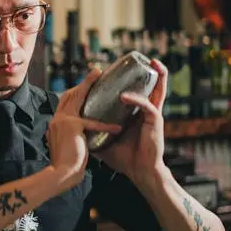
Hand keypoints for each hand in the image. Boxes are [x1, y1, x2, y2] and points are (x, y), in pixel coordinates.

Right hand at [48, 69, 121, 190]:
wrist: (60, 173)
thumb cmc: (66, 164)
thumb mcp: (66, 145)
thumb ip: (71, 135)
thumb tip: (80, 135)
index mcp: (55, 122)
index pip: (65, 102)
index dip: (75, 92)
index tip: (86, 87)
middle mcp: (57, 118)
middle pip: (70, 95)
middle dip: (83, 83)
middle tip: (96, 73)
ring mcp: (62, 120)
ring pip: (78, 98)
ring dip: (88, 85)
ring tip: (99, 75)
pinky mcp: (73, 126)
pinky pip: (92, 122)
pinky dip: (105, 126)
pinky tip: (117, 128)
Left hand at [93, 58, 168, 190]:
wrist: (138, 172)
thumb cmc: (124, 157)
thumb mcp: (104, 140)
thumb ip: (92, 130)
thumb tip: (72, 126)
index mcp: (135, 113)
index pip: (133, 91)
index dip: (125, 80)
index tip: (113, 69)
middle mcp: (145, 111)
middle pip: (149, 86)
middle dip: (146, 71)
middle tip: (137, 59)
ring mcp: (151, 115)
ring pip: (158, 90)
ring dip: (158, 76)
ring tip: (154, 62)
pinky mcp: (155, 122)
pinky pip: (146, 106)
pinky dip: (135, 100)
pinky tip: (124, 97)